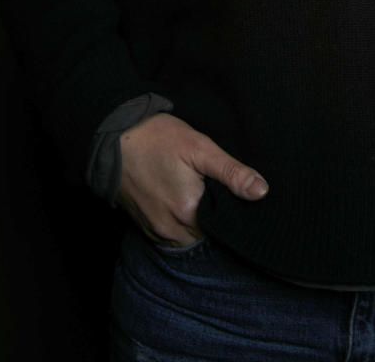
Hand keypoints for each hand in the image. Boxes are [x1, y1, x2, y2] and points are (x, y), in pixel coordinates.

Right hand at [118, 113, 268, 245]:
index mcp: (188, 214)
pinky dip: (180, 223)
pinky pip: (170, 235)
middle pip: (205, 236)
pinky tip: (183, 200)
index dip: (232, 218)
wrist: (113, 136)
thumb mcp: (199, 147)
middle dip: (215, 222)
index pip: (222, 232)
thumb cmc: (158, 138)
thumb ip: (231, 172)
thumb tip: (261, 192)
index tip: (236, 201)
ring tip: (202, 196)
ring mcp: (154, 230)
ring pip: (187, 238)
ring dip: (197, 224)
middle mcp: (170, 231)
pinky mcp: (143, 226)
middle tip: (219, 194)